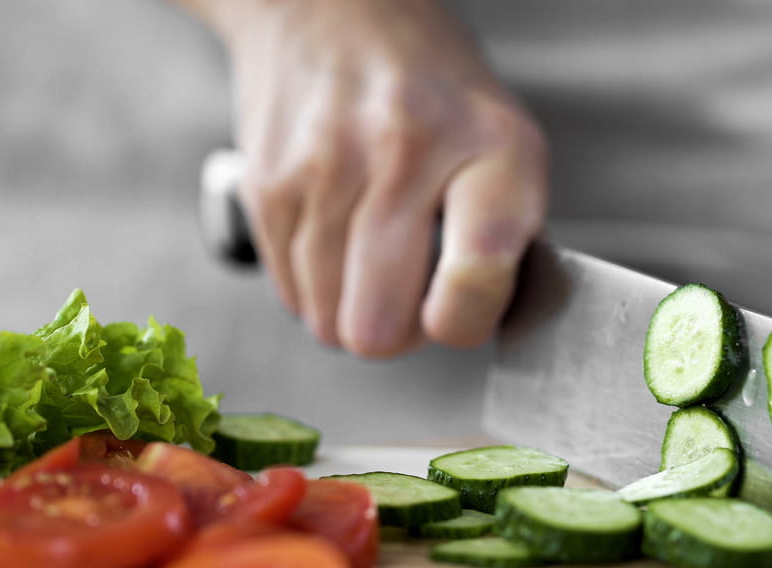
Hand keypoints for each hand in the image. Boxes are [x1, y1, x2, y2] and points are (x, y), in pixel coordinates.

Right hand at [213, 0, 546, 356]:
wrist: (333, 10)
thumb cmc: (434, 93)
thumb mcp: (504, 143)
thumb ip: (504, 240)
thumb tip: (476, 326)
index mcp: (490, 146)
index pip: (475, 274)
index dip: (463, 320)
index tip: (457, 312)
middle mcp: (406, 151)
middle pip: (378, 327)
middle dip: (398, 332)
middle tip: (411, 294)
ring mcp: (326, 167)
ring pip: (327, 322)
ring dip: (353, 307)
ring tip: (374, 253)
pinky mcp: (268, 182)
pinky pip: (289, 293)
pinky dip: (315, 284)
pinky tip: (337, 233)